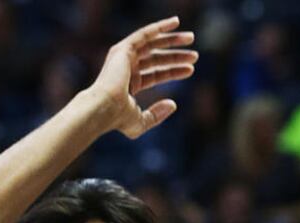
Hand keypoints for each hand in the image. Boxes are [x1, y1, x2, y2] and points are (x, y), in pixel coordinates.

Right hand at [88, 16, 196, 138]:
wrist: (104, 109)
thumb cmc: (118, 119)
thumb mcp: (141, 122)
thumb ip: (157, 115)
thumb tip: (173, 104)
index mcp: (129, 84)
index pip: (156, 74)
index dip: (173, 71)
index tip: (191, 70)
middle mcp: (126, 68)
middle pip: (156, 58)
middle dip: (176, 55)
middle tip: (195, 55)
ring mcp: (124, 57)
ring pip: (152, 44)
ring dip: (172, 39)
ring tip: (191, 38)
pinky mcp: (124, 49)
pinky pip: (145, 34)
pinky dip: (160, 27)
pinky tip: (175, 23)